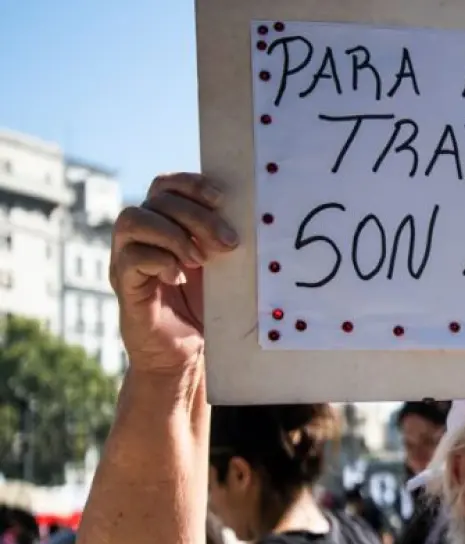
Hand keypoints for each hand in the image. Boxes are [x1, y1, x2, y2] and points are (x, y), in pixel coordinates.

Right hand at [111, 173, 238, 373]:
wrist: (186, 354)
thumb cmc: (207, 307)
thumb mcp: (222, 268)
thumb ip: (225, 241)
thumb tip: (255, 216)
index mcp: (165, 225)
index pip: (166, 185)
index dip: (191, 184)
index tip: (222, 199)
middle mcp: (142, 236)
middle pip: (157, 199)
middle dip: (196, 215)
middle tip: (228, 242)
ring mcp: (127, 258)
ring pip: (133, 219)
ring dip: (173, 235)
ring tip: (200, 261)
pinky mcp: (124, 284)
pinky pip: (131, 257)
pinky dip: (160, 261)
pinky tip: (179, 277)